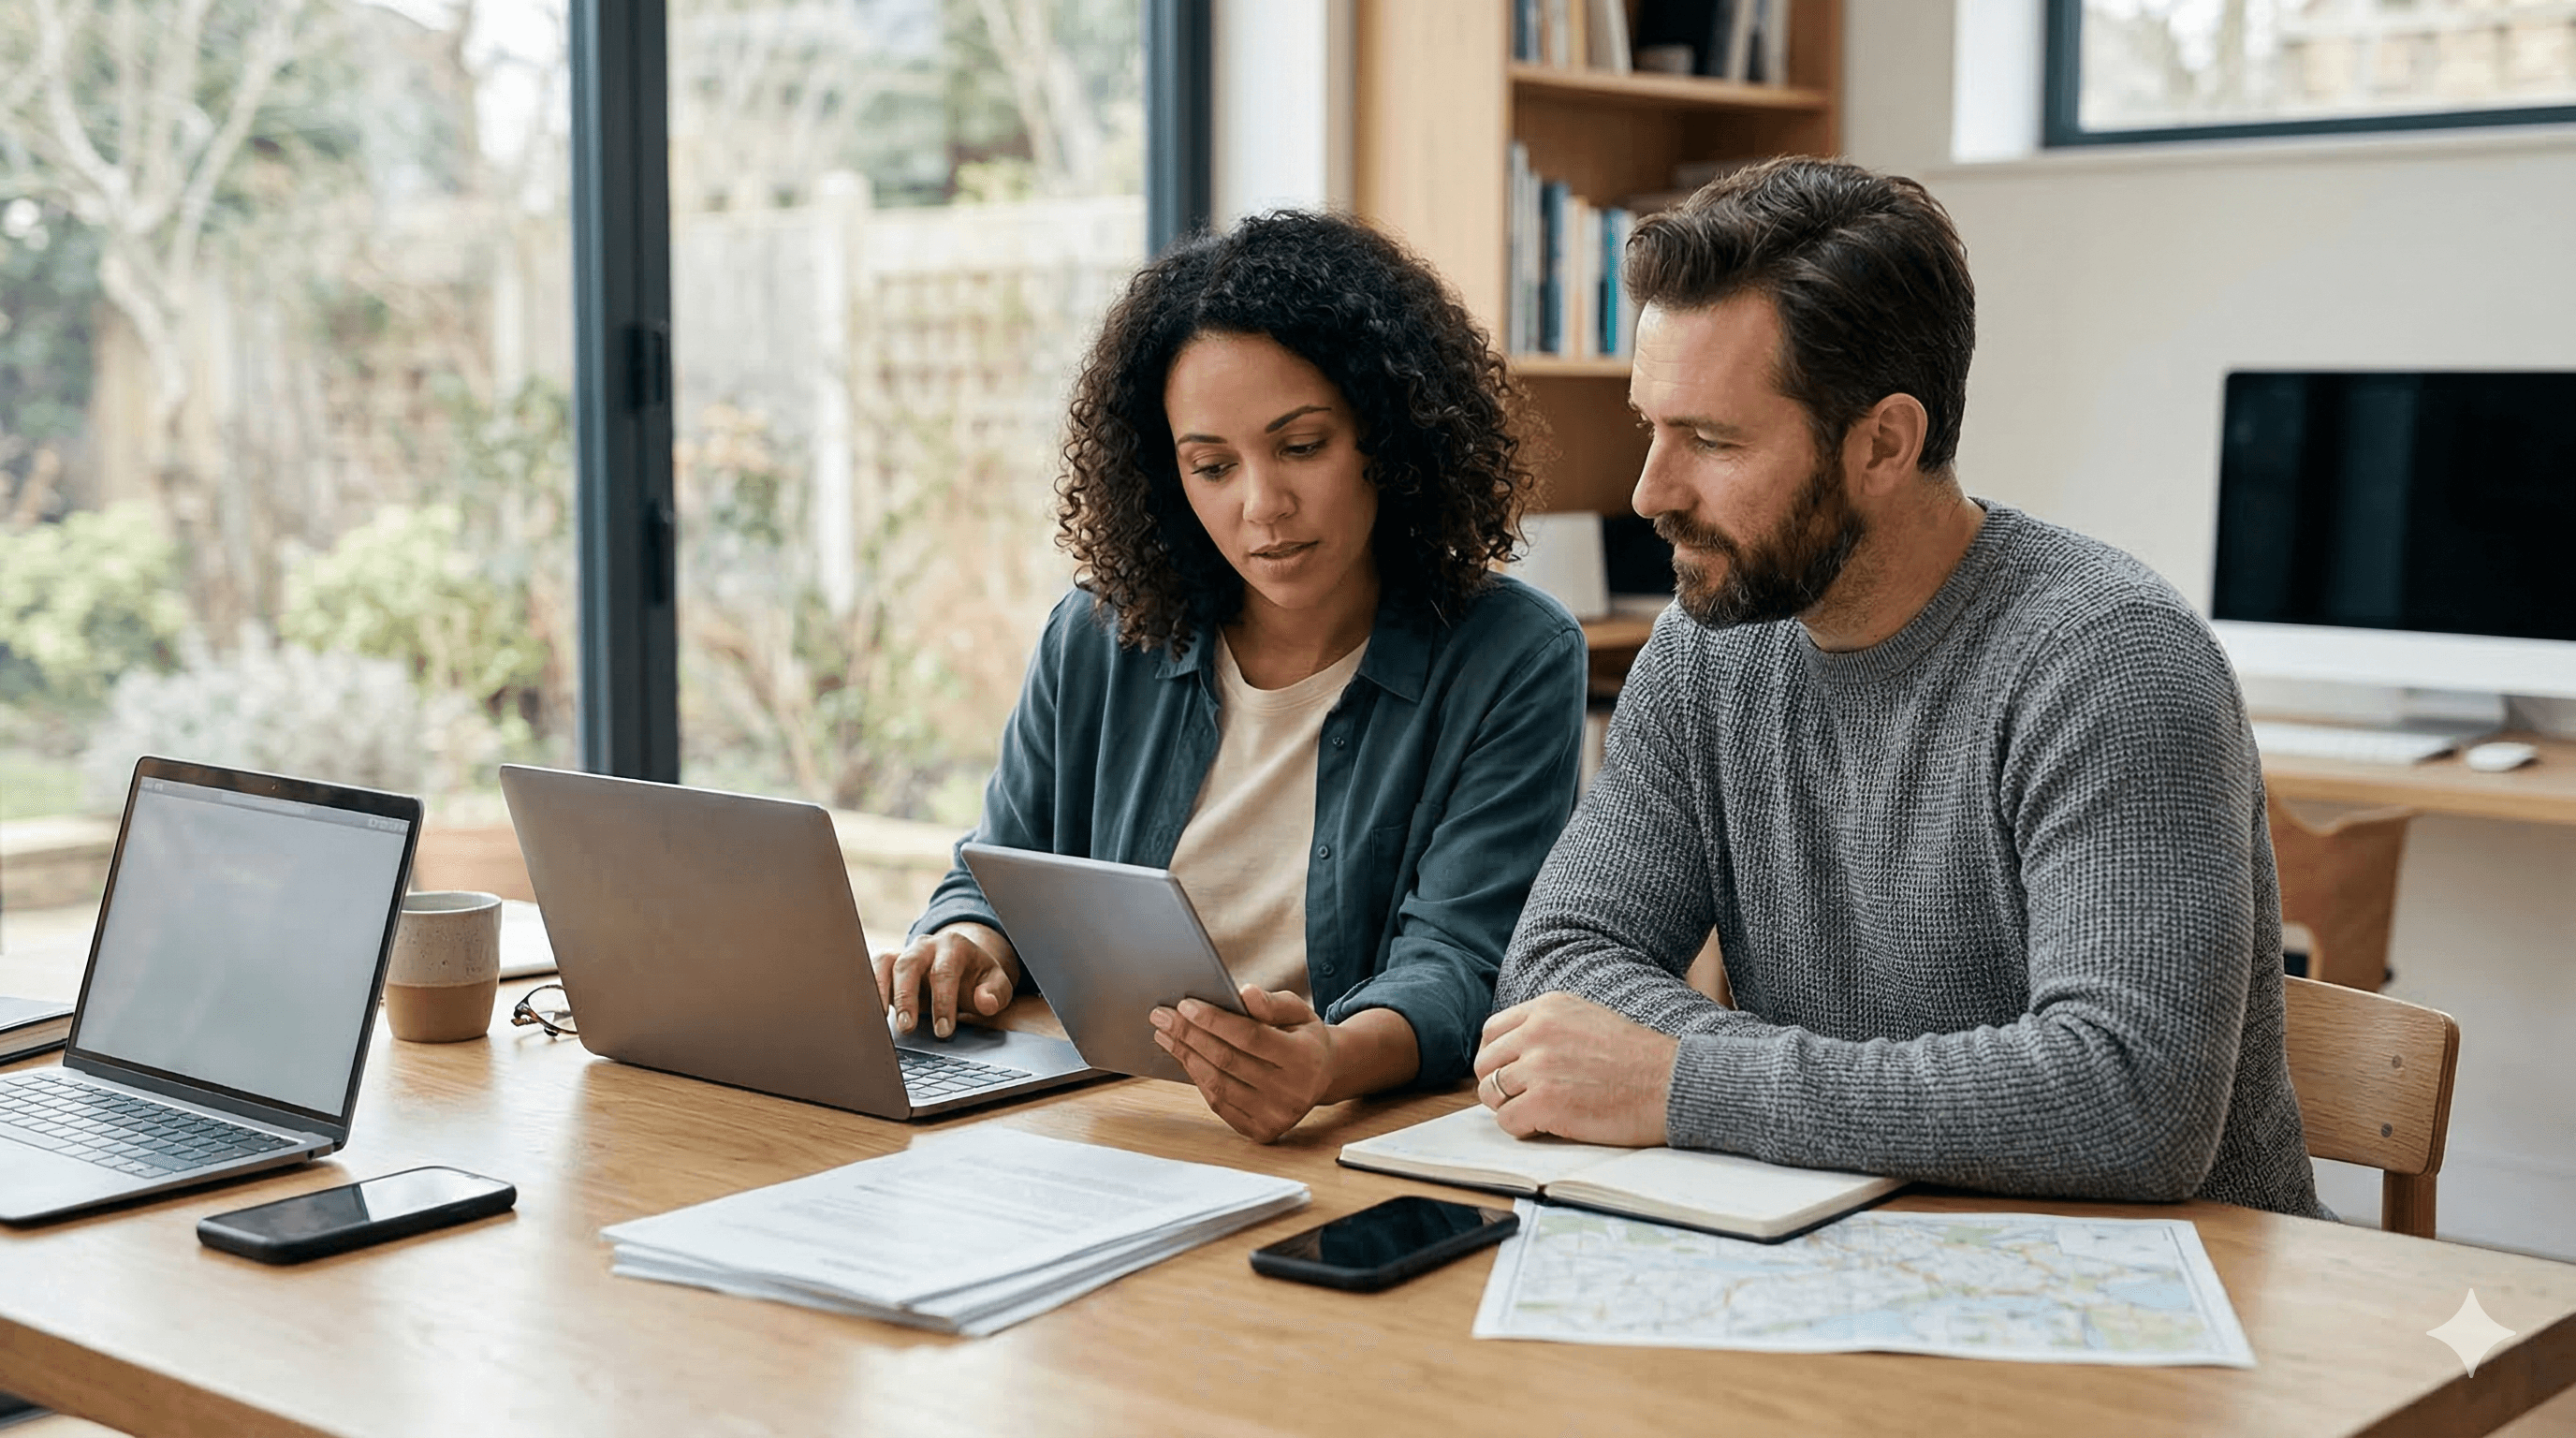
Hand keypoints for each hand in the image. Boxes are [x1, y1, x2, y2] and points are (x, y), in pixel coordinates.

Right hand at [871, 923, 1017, 1037]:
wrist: (964, 967)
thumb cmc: (978, 980)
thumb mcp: (997, 985)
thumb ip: (995, 994)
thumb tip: (986, 1003)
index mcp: (955, 946)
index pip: (945, 971)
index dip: (943, 1002)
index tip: (943, 1031)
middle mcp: (926, 945)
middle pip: (910, 964)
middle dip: (907, 997)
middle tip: (908, 1028)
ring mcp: (905, 953)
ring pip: (887, 964)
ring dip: (882, 992)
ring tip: (882, 1022)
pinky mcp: (889, 964)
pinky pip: (873, 969)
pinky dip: (870, 987)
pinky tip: (872, 1012)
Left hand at [1150, 985, 1336, 1143]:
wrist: (1323, 1076)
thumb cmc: (1303, 1037)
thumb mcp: (1298, 1010)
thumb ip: (1272, 1003)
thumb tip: (1244, 993)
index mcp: (1305, 1058)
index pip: (1249, 1037)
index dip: (1214, 1020)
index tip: (1185, 1005)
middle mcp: (1293, 1093)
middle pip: (1228, 1061)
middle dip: (1189, 1035)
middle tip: (1162, 1016)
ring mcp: (1277, 1117)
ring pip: (1218, 1084)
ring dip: (1186, 1057)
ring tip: (1166, 1035)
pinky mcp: (1263, 1131)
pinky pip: (1220, 1104)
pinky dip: (1198, 1079)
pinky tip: (1185, 1058)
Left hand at [1472, 993, 1676, 1146]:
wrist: (1672, 1083)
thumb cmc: (1639, 1059)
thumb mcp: (1588, 1019)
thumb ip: (1550, 1028)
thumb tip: (1512, 1053)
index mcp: (1548, 1008)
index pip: (1492, 1031)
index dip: (1498, 1058)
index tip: (1511, 1074)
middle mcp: (1538, 1031)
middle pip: (1485, 1063)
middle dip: (1500, 1085)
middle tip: (1524, 1099)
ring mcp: (1539, 1067)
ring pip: (1491, 1093)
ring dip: (1511, 1107)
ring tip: (1541, 1113)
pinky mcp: (1544, 1102)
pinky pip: (1507, 1121)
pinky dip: (1523, 1128)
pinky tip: (1550, 1125)